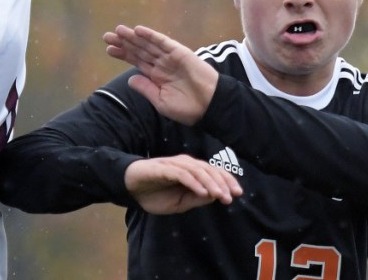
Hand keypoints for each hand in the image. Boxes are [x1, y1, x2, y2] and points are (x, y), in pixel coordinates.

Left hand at [103, 25, 218, 125]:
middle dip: (123, 43)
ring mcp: (170, 57)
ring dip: (133, 37)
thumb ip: (146, 89)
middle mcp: (162, 64)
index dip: (123, 54)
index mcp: (157, 76)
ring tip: (118, 30)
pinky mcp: (180, 53)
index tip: (109, 49)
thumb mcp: (161, 102)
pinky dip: (151, 35)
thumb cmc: (188, 108)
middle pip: (139, 50)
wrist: (210, 106)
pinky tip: (138, 31)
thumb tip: (129, 79)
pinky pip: (163, 42)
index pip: (137, 61)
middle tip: (107, 36)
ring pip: (148, 44)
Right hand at [124, 154, 241, 213]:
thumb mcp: (179, 203)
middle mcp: (185, 164)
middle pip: (209, 169)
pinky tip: (202, 192)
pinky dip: (194, 183)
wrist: (130, 188)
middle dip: (223, 183)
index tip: (238, 194)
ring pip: (198, 170)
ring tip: (220, 196)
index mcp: (190, 171)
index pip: (213, 172)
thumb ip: (196, 199)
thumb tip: (216, 196)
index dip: (226, 181)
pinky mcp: (163, 169)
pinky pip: (182, 174)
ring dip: (211, 183)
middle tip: (232, 197)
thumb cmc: (154, 194)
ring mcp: (174, 165)